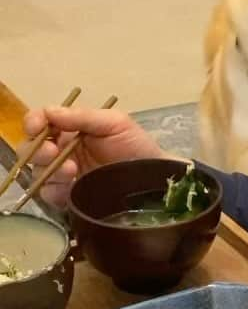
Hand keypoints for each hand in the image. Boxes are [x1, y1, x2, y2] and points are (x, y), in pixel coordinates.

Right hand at [21, 106, 169, 207]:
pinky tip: (70, 185)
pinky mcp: (68, 196)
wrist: (154, 178)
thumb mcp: (115, 123)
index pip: (41, 121)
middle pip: (32, 148)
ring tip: (71, 170)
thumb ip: (83, 116)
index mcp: (71, 128)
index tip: (37, 126)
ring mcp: (64, 175)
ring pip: (37, 171)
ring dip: (48, 169)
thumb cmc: (137, 146)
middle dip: (37, 148)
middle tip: (52, 152)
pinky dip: (53, 189)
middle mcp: (62, 150)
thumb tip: (50, 111)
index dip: (34, 122)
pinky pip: (48, 194)